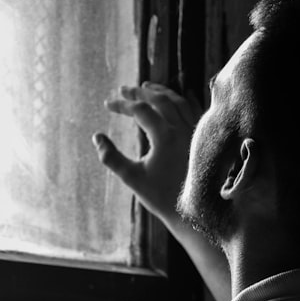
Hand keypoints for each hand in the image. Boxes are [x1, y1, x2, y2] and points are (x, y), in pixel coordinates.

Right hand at [92, 82, 202, 222]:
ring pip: (178, 101)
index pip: (140, 110)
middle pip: (159, 99)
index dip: (122, 105)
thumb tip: (96, 137)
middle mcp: (183, 129)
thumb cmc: (161, 197)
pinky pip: (193, 110)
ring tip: (146, 88)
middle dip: (139, 93)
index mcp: (165, 136)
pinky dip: (181, 100)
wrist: (194, 212)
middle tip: (123, 90)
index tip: (108, 104)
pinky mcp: (202, 138)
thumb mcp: (132, 178)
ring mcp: (195, 132)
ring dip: (161, 92)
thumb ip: (111, 157)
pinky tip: (174, 98)